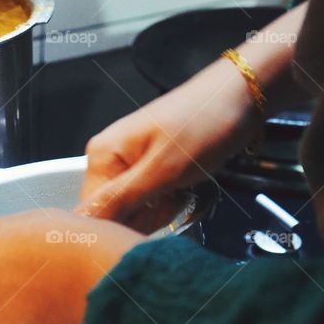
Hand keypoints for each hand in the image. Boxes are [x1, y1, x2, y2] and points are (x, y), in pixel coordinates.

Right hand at [77, 3, 307, 230]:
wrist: (240, 96)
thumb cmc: (204, 124)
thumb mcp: (163, 169)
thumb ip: (121, 199)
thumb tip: (83, 225)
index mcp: (102, 155)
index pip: (91, 213)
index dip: (119, 227)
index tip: (149, 221)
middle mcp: (108, 159)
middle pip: (111, 214)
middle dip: (142, 218)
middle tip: (171, 200)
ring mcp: (129, 164)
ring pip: (132, 211)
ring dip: (157, 212)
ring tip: (179, 192)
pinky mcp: (149, 168)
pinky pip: (148, 200)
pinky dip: (166, 203)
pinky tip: (181, 191)